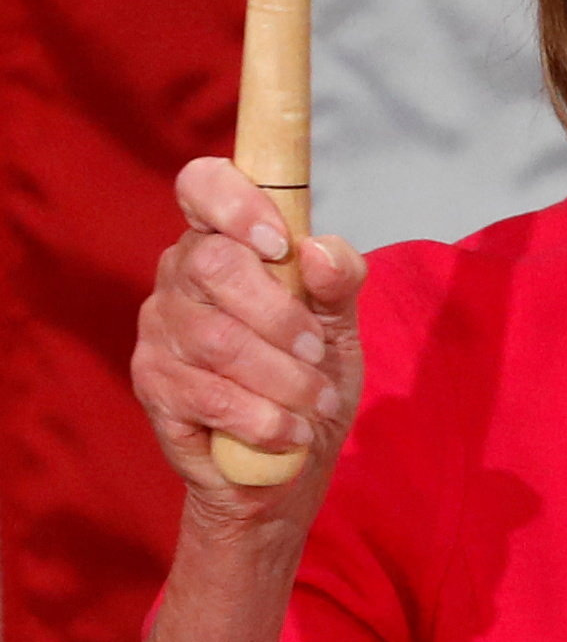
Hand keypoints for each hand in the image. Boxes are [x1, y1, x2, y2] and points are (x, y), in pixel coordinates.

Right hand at [132, 157, 365, 505]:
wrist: (290, 457)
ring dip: (283, 377)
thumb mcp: (340, 322)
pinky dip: (263, 418)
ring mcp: (159, 329)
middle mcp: (181, 274)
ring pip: (218, 339)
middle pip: (213, 263)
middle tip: (317, 351)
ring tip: (317, 401)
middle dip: (280, 315)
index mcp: (224, 239)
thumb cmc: (310, 374)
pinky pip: (209, 395)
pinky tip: (291, 431)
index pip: (203, 184)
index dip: (236, 202)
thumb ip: (339, 279)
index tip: (278, 243)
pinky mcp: (152, 384)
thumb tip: (317, 250)